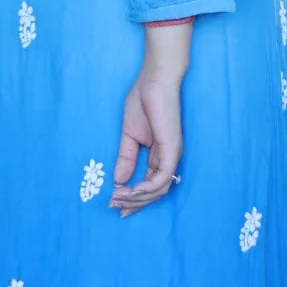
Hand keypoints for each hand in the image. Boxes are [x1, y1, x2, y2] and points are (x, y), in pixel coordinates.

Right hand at [109, 19, 190, 217]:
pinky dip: (146, 188)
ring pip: (159, 189)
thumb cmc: (143, 101)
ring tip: (118, 198)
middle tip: (114, 206)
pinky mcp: (172, 149)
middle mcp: (169, 158)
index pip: (150, 185)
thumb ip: (125, 158)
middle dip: (134, 202)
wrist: (154, 81)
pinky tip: (131, 190)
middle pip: (155, 192)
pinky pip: (162, 177)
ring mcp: (172, 155)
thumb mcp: (129, 136)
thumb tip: (118, 181)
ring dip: (137, 198)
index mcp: (160, 155)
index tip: (115, 205)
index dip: (134, 198)